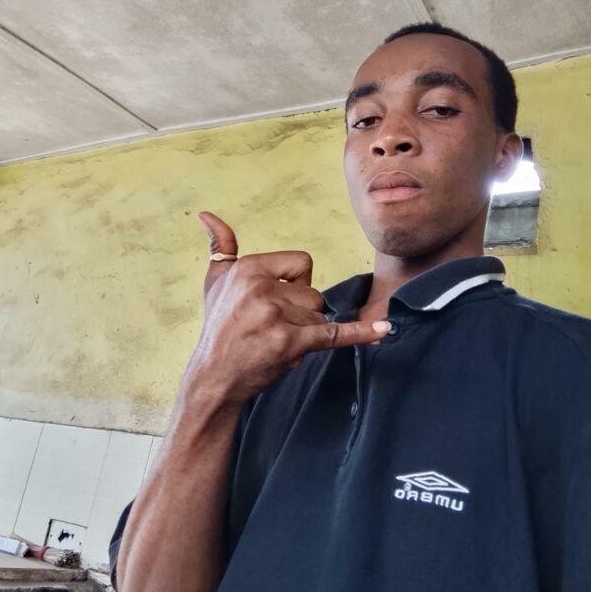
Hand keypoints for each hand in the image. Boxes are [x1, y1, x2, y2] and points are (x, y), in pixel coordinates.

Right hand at [183, 211, 389, 405]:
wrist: (213, 377)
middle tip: (270, 327)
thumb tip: (207, 214)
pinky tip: (384, 328)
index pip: (302, 264)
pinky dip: (361, 333)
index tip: (273, 301)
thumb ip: (220, 245)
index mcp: (249, 268)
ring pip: (319, 316)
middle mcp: (261, 288)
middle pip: (313, 293)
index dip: (295, 284)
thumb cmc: (219, 328)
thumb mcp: (214, 281)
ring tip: (274, 341)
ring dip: (305, 333)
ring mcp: (276, 316)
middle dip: (300, 313)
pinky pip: (334, 334)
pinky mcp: (289, 343)